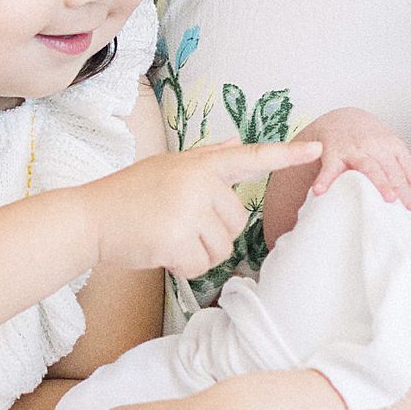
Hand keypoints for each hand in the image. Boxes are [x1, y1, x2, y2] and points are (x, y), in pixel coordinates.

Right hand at [89, 137, 322, 282]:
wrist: (91, 217)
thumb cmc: (130, 193)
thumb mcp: (169, 166)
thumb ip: (206, 157)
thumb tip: (234, 141)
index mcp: (200, 163)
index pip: (252, 156)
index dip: (287, 155)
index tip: (319, 150)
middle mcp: (198, 182)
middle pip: (237, 222)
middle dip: (213, 233)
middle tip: (178, 225)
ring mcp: (187, 211)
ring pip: (222, 248)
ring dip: (199, 253)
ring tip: (168, 236)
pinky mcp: (176, 240)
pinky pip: (202, 266)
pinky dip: (185, 268)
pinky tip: (163, 252)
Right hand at [296, 107, 410, 218]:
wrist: (340, 119)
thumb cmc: (369, 141)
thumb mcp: (390, 151)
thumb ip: (402, 173)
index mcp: (395, 148)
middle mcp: (378, 148)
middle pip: (395, 174)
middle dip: (406, 195)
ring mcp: (355, 150)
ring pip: (371, 167)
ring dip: (380, 183)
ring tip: (389, 200)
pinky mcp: (333, 153)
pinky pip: (330, 168)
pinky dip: (326, 179)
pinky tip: (321, 191)